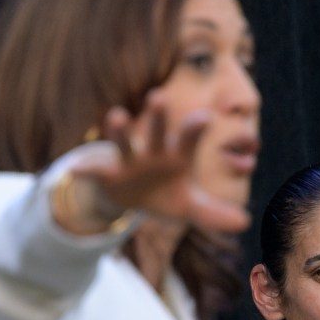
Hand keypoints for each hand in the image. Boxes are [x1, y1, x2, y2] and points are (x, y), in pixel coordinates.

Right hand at [52, 90, 249, 235]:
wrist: (131, 197)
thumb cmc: (165, 194)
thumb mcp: (189, 206)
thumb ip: (213, 213)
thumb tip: (244, 222)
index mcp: (175, 156)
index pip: (187, 140)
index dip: (194, 129)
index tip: (203, 116)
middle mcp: (152, 152)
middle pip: (155, 132)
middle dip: (156, 117)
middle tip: (159, 97)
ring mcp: (128, 161)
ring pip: (123, 143)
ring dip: (119, 131)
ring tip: (116, 116)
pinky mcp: (107, 174)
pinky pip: (95, 171)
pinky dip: (85, 170)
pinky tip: (75, 170)